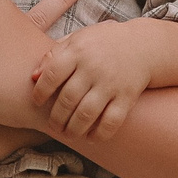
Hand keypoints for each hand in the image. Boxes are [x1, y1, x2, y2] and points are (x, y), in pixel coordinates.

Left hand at [31, 20, 164, 139]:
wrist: (145, 45)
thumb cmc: (103, 43)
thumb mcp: (78, 39)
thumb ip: (54, 55)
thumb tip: (32, 77)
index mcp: (78, 51)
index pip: (52, 74)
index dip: (40, 92)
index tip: (37, 102)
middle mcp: (93, 68)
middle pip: (67, 99)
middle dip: (56, 117)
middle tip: (53, 125)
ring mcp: (111, 83)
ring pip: (86, 114)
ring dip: (73, 129)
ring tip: (68, 133)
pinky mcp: (127, 97)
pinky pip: (111, 121)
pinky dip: (99, 134)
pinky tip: (91, 138)